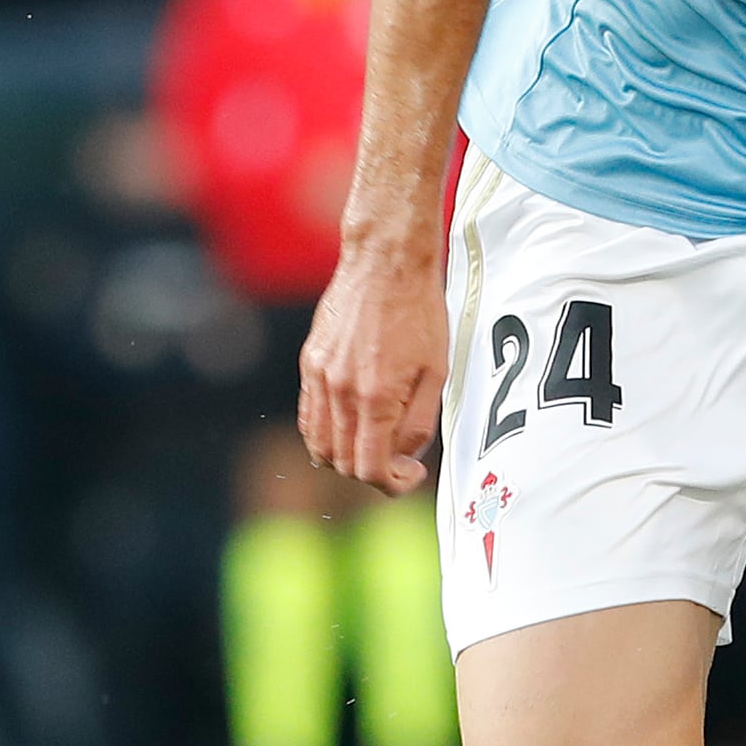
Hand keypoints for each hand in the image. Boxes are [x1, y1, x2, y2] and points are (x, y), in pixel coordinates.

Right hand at [299, 235, 446, 493]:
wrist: (385, 261)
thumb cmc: (419, 311)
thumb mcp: (436, 371)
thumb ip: (419, 421)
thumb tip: (404, 456)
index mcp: (376, 398)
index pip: (370, 469)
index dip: (393, 485)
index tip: (410, 474)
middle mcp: (340, 392)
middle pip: (343, 463)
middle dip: (372, 472)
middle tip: (398, 459)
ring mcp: (319, 377)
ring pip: (318, 444)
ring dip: (345, 456)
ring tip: (373, 441)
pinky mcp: (309, 362)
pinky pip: (308, 415)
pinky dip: (325, 432)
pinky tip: (350, 421)